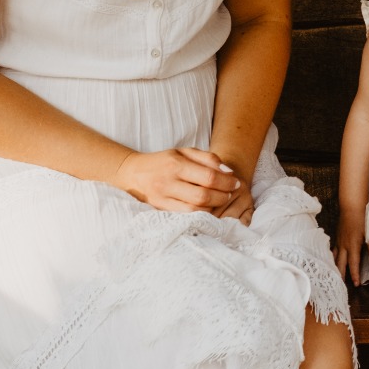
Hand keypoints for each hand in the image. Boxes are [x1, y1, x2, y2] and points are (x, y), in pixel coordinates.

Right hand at [114, 146, 246, 216]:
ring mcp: (163, 197)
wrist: (133, 174)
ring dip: (214, 207)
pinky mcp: (160, 209)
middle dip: (222, 196)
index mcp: (176, 164)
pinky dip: (201, 214)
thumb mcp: (184, 152)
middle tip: (230, 193)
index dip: (226, 182)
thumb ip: (207, 158)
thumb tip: (228, 171)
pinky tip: (208, 209)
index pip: (208, 176)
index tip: (236, 183)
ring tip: (221, 201)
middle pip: (203, 195)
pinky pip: (185, 216)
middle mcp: (168, 181)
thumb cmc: (164, 161)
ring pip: (195, 209)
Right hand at [334, 209, 368, 285]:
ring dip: (336, 268)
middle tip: (341, 286)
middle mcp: (344, 245)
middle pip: (341, 263)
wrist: (351, 205)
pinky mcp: (338, 237)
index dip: (355, 275)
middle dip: (341, 275)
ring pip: (335, 258)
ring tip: (336, 277)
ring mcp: (339, 241)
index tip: (356, 285)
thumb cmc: (363, 218)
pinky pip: (334, 250)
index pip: (353, 264)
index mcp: (353, 245)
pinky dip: (333, 258)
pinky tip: (333, 261)